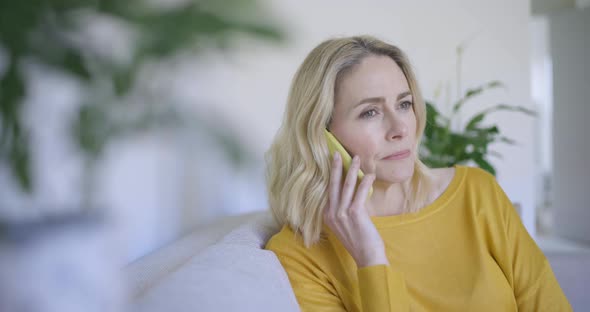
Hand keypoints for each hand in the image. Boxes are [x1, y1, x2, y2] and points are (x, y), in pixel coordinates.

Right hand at [323, 152, 388, 267]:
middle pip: (333, 185)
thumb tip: (351, 192)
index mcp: (327, 215)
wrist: (367, 257)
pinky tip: (369, 175)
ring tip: (357, 158)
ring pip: (346, 186)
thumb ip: (343, 210)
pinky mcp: (354, 214)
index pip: (328, 190)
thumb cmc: (359, 241)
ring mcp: (341, 214)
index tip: (334, 162)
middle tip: (338, 153)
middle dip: (336, 167)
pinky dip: (365, 182)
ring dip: (352, 170)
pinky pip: (359, 193)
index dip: (331, 175)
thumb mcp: (345, 225)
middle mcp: (331, 213)